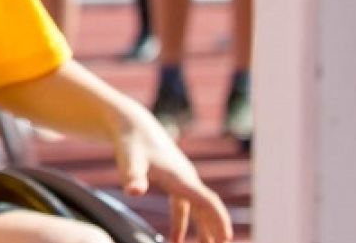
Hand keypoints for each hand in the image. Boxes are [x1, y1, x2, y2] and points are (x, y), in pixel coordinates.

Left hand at [114, 118, 234, 242]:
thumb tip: (134, 192)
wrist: (131, 124)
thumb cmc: (131, 142)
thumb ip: (133, 176)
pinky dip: (182, 224)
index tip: (226, 238)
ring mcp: (182, 179)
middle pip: (207, 208)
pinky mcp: (172, 180)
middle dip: (215, 229)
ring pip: (198, 209)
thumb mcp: (129, 160)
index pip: (207, 201)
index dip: (218, 219)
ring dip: (203, 229)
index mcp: (181, 177)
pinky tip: (176, 240)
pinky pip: (183, 206)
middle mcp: (187, 178)